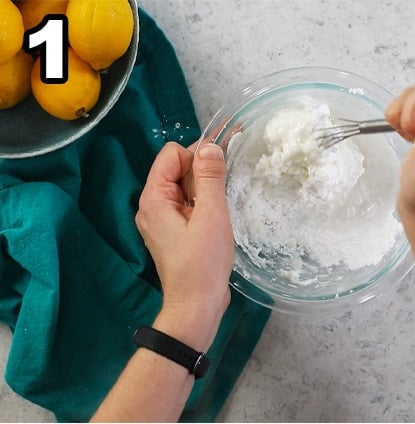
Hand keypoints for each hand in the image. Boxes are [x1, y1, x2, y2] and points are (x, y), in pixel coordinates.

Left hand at [135, 141, 232, 349]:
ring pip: (185, 187)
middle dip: (202, 173)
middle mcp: (152, 205)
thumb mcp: (211, 216)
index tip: (221, 170)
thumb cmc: (203, 263)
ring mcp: (161, 219)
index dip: (198, 156)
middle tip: (222, 195)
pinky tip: (216, 220)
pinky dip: (203, 205)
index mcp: (154, 198)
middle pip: (178, 169)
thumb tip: (211, 146)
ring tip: (219, 212)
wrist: (197, 304)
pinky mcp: (172, 231)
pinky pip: (187, 205)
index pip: (172, 154)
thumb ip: (210, 178)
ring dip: (205, 191)